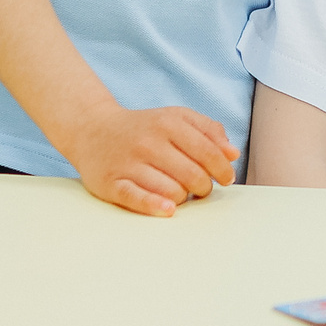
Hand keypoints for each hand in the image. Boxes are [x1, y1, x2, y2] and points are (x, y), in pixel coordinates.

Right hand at [62, 104, 238, 216]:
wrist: (93, 130)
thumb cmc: (144, 127)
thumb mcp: (177, 117)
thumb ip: (208, 130)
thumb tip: (232, 154)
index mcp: (168, 123)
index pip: (207, 152)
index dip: (222, 169)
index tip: (227, 179)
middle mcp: (148, 142)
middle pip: (192, 174)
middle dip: (204, 187)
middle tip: (202, 188)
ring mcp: (128, 163)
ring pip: (170, 190)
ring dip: (183, 198)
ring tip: (180, 192)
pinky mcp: (110, 182)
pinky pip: (136, 198)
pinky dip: (155, 205)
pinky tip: (168, 208)